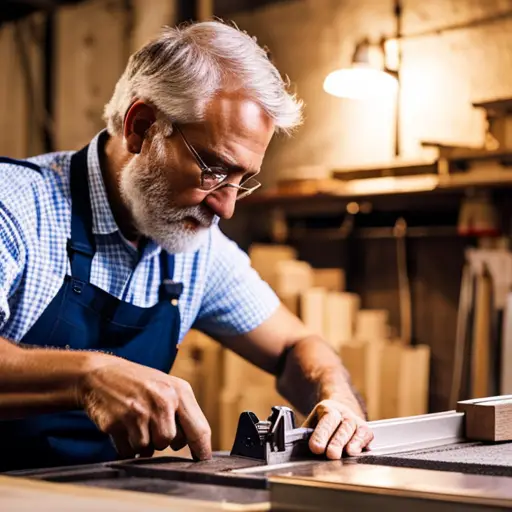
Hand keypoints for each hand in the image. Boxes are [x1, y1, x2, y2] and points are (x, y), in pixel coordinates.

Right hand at [76, 355, 211, 460]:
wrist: (100, 373)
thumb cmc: (140, 383)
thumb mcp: (168, 387)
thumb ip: (184, 412)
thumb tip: (199, 446)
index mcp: (179, 390)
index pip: (199, 429)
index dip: (202, 450)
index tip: (203, 461)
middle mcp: (162, 400)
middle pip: (173, 442)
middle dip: (162, 438)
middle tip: (151, 421)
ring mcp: (139, 412)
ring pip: (149, 449)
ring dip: (143, 442)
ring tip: (135, 421)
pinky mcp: (117, 423)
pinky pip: (129, 451)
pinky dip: (126, 445)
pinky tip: (123, 426)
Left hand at [303, 399, 372, 458]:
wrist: (340, 411)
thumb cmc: (323, 423)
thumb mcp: (312, 424)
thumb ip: (305, 435)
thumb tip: (295, 447)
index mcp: (327, 408)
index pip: (326, 419)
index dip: (321, 434)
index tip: (316, 448)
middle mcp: (343, 413)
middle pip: (343, 426)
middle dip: (337, 441)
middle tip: (331, 454)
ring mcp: (356, 421)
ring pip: (356, 430)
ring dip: (352, 443)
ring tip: (347, 453)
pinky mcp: (365, 430)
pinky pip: (366, 436)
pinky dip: (361, 444)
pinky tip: (356, 452)